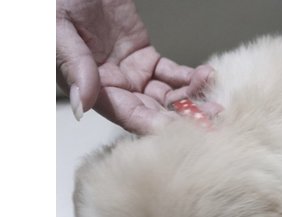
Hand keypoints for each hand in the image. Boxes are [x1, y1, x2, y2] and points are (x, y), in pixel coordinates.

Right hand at [56, 0, 220, 133]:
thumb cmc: (58, 5)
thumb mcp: (61, 33)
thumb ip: (76, 67)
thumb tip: (83, 104)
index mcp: (92, 88)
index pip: (127, 115)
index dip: (154, 124)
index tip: (179, 130)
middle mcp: (115, 87)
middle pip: (152, 111)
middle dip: (181, 118)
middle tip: (209, 120)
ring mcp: (133, 73)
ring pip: (166, 94)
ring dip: (190, 98)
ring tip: (213, 99)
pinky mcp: (145, 56)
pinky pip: (171, 73)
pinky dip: (189, 76)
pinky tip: (205, 76)